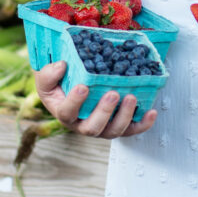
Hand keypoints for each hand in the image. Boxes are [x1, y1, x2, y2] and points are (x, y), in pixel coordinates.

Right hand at [34, 61, 157, 138]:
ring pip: (114, 131)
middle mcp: (83, 124)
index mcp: (65, 114)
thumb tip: (62, 66)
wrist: (72, 87)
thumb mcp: (46, 77)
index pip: (67, 113)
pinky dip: (143, 124)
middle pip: (93, 127)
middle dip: (104, 112)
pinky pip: (132, 129)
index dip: (75, 103)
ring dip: (124, 116)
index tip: (83, 87)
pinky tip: (151, 112)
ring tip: (132, 97)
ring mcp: (103, 127)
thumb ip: (48, 73)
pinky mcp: (119, 124)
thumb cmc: (59, 83)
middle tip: (113, 94)